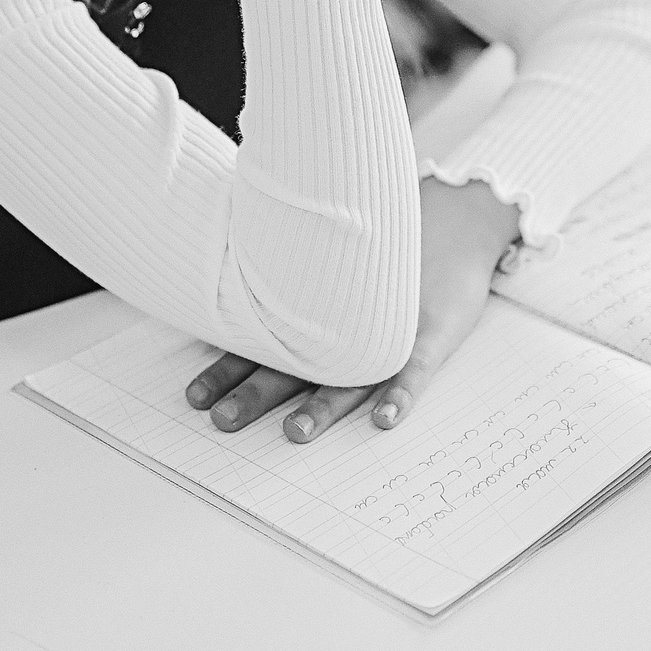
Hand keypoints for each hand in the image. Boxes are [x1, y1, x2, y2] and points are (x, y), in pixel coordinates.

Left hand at [183, 177, 521, 444]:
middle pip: (295, 363)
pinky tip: (385, 421)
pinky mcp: (431, 334)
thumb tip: (230, 301)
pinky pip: (415, 369)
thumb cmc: (389, 250)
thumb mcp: (337, 260)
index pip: (265, 345)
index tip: (193, 397)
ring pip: (348, 375)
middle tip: (222, 419)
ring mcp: (391, 332)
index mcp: (319, 313)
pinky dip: (401, 394)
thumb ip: (295, 284)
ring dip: (320, 406)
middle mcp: (347, 325)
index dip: (227, 370)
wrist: (456, 216)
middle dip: (256, 393)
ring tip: (293, 434)